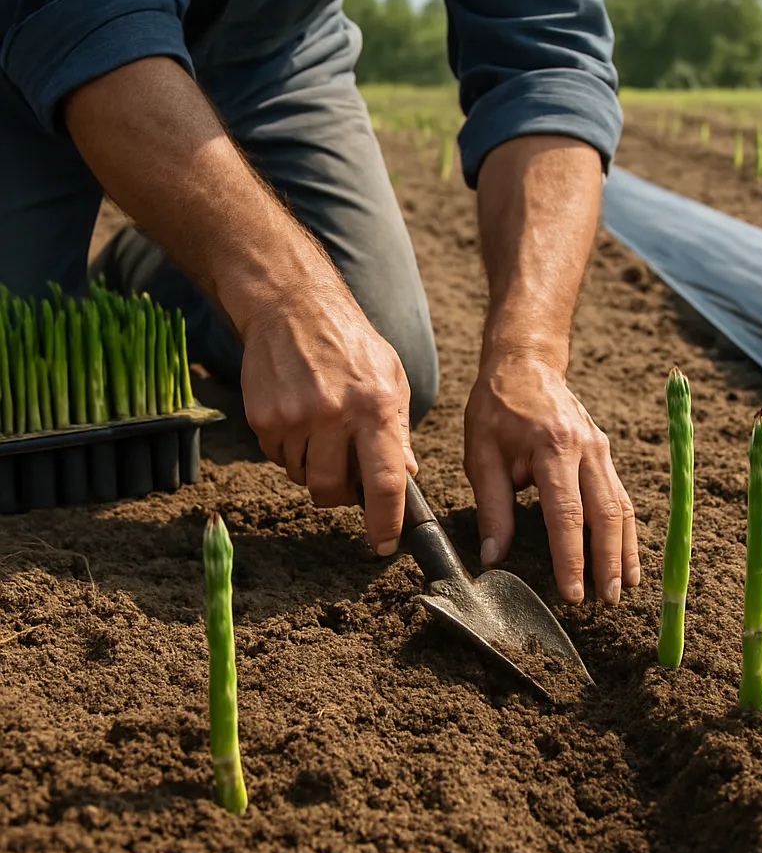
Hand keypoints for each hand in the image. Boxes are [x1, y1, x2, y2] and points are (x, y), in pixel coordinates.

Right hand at [239, 265, 415, 555]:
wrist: (292, 307)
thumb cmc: (350, 344)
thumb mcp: (390, 378)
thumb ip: (398, 431)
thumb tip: (406, 478)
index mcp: (374, 407)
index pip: (385, 481)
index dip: (386, 521)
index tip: (385, 545)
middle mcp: (334, 415)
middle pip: (335, 491)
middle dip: (342, 498)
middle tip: (349, 480)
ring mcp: (293, 417)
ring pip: (305, 478)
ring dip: (317, 471)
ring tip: (325, 435)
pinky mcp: (263, 418)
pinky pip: (279, 459)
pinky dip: (292, 453)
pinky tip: (301, 420)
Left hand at [464, 352, 639, 604]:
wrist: (525, 364)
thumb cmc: (497, 409)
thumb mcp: (482, 455)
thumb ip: (492, 508)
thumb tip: (493, 557)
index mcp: (552, 448)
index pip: (566, 514)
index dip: (571, 558)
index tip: (572, 594)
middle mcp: (585, 449)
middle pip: (605, 514)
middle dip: (608, 562)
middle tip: (607, 600)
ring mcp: (601, 449)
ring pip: (622, 506)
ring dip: (625, 549)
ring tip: (626, 586)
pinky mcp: (605, 451)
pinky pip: (620, 495)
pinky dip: (625, 528)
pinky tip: (625, 553)